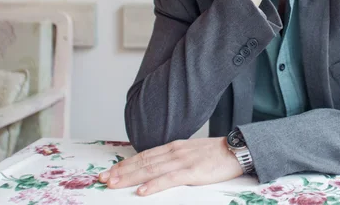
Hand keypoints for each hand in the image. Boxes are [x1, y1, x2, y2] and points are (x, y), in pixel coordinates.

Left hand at [98, 137, 243, 195]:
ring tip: (113, 184)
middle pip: (142, 162)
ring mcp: (182, 161)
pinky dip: (153, 186)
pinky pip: (169, 179)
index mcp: (173, 147)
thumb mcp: (190, 152)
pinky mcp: (192, 172)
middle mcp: (174, 152)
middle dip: (121, 171)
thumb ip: (174, 158)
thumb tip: (157, 167)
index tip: (110, 171)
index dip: (126, 164)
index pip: (144, 155)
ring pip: (150, 170)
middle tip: (103, 179)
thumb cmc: (214, 154)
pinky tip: (142, 191)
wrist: (236, 149)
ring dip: (130, 178)